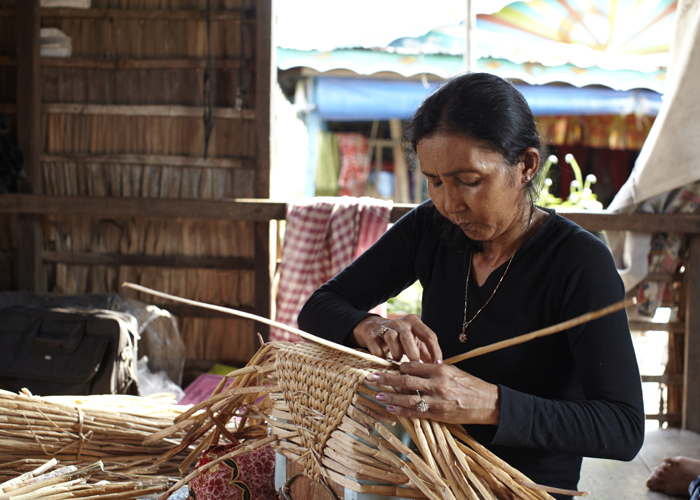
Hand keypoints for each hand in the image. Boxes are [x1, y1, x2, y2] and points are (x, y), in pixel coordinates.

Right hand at [352, 315, 441, 362]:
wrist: (375, 328)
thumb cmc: (401, 338)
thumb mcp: (415, 341)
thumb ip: (426, 352)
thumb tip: (438, 367)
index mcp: (415, 322)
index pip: (428, 335)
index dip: (435, 351)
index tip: (438, 365)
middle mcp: (400, 323)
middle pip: (408, 336)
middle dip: (413, 352)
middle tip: (416, 365)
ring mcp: (385, 327)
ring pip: (391, 337)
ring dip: (396, 352)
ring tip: (398, 360)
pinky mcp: (372, 335)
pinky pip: (375, 343)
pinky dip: (379, 353)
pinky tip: (384, 360)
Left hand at [367, 361, 499, 424]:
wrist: (487, 402)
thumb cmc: (470, 385)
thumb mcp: (453, 371)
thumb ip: (434, 369)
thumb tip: (414, 368)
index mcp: (440, 369)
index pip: (413, 366)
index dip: (398, 367)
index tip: (387, 367)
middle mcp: (437, 384)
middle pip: (406, 381)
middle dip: (387, 379)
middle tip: (372, 377)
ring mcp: (437, 400)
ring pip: (408, 398)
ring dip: (391, 396)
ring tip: (377, 394)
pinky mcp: (438, 414)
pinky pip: (416, 412)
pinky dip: (402, 410)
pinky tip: (391, 408)